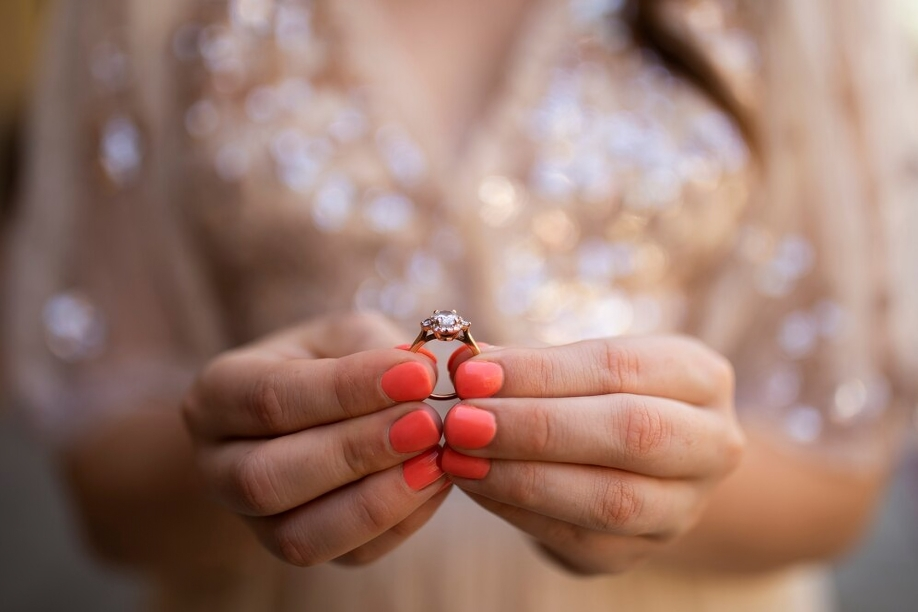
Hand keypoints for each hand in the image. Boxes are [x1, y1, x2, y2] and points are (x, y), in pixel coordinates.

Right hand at [182, 313, 449, 566]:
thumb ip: (373, 348)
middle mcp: (218, 465)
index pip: (272, 397)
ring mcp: (252, 520)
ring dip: (378, 500)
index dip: (347, 390)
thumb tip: (418, 375)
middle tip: (428, 423)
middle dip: (358, 451)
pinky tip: (435, 485)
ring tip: (436, 460)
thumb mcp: (342, 334)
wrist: (320, 409)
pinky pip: (346, 556)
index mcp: (218, 393)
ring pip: (299, 536)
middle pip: (269, 477)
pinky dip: (398, 524)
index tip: (418, 375)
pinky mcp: (298, 550)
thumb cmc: (330, 360)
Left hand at [441, 335, 744, 574]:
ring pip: (610, 499)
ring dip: (520, 477)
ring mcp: (682, 508)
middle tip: (461, 420)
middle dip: (534, 426)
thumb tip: (467, 365)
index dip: (541, 372)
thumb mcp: (578, 365)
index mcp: (701, 377)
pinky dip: (514, 509)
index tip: (471, 372)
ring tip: (457, 455)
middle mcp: (711, 444)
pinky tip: (472, 483)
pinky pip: (575, 537)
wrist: (638, 465)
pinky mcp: (637, 553)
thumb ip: (527, 363)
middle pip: (632, 433)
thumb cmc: (598, 395)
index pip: (620, 367)